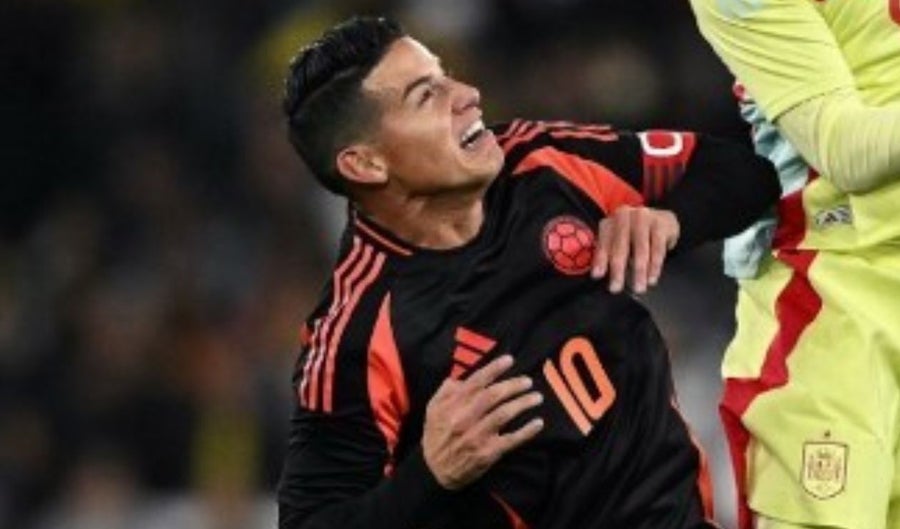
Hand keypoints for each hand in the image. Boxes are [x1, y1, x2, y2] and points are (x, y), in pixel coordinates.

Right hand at [422, 355, 543, 489]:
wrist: (435, 471)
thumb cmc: (436, 436)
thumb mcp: (432, 410)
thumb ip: (445, 391)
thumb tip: (460, 378)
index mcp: (453, 405)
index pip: (476, 381)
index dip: (494, 368)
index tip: (509, 360)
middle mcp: (465, 418)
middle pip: (494, 395)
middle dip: (514, 385)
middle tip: (528, 381)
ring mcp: (478, 436)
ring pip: (505, 414)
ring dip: (523, 403)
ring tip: (537, 397)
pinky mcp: (488, 453)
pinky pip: (512, 439)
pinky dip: (527, 431)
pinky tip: (538, 423)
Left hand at [591, 206, 678, 293]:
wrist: (662, 219)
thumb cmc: (635, 234)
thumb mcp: (619, 240)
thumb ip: (609, 254)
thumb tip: (599, 276)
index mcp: (610, 222)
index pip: (603, 243)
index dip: (600, 260)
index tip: (597, 275)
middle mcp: (624, 216)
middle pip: (620, 247)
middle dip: (618, 270)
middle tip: (616, 288)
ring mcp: (644, 218)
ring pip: (641, 250)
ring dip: (639, 272)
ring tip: (638, 288)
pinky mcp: (661, 224)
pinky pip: (657, 249)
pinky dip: (655, 266)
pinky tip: (652, 279)